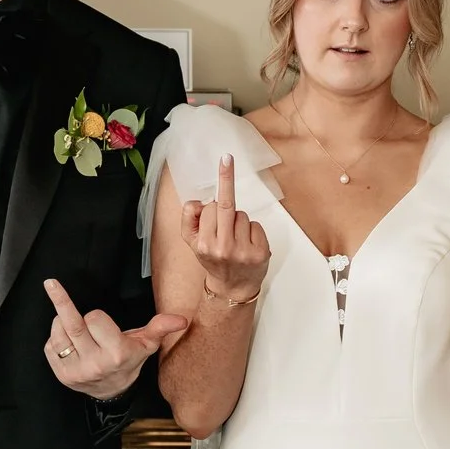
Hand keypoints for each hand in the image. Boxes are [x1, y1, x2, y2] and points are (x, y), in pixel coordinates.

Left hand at [41, 276, 190, 402]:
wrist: (112, 392)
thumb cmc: (128, 361)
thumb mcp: (145, 344)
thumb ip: (160, 327)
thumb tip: (180, 319)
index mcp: (116, 353)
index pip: (94, 319)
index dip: (97, 316)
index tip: (101, 321)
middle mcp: (94, 363)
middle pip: (72, 323)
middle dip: (61, 301)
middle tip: (50, 283)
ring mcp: (76, 371)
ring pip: (59, 331)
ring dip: (63, 322)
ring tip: (78, 329)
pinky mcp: (61, 374)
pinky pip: (50, 344)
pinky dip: (57, 337)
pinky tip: (69, 342)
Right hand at [178, 153, 270, 304]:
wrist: (231, 287)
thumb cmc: (212, 259)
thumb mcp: (191, 241)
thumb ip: (188, 218)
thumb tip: (199, 202)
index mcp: (205, 244)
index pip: (211, 208)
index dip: (211, 204)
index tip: (225, 160)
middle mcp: (224, 248)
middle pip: (227, 207)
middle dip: (226, 186)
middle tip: (227, 163)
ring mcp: (243, 252)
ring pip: (242, 215)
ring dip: (238, 221)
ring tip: (235, 237)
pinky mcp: (261, 253)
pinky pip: (256, 225)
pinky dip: (252, 230)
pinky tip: (247, 242)